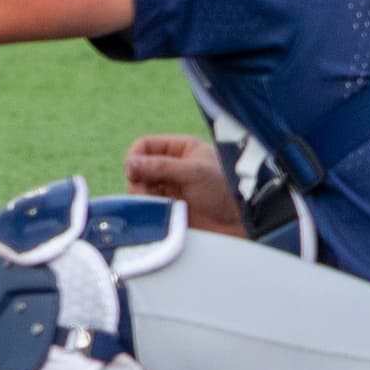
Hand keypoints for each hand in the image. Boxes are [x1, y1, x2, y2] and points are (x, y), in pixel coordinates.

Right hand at [122, 133, 246, 236]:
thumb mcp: (194, 172)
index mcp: (181, 149)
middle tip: (141, 190)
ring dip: (140, 193)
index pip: (146, 145)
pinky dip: (145, 205)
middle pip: (138, 166)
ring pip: (139, 185)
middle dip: (137, 177)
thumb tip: (130, 163)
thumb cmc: (223, 192)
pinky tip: (154, 210)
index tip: (133, 171)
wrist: (238, 224)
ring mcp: (169, 186)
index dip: (136, 156)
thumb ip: (161, 166)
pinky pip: (146, 202)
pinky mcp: (168, 206)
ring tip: (151, 203)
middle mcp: (172, 165)